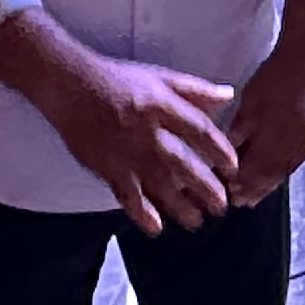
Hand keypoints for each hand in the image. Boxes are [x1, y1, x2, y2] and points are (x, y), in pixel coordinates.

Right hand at [36, 46, 239, 232]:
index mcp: (163, 106)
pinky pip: (128, 196)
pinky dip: (142, 214)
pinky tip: (156, 227)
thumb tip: (229, 96)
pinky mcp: (108, 168)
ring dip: (181, 207)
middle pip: (184, 165)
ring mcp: (127, 154)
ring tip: (196, 221)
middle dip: (206, 188)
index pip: (201, 132)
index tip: (233, 169)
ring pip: (159, 187)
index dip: (221, 152)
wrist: (71, 87)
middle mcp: (148, 133)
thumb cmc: (119, 80)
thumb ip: (196, 90)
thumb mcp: (161, 77)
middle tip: (222, 205)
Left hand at [221, 50, 304, 205]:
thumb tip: (227, 159)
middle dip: (256, 190)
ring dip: (270, 184)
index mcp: (277, 135)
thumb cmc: (272, 78)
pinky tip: (276, 175)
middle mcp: (295, 143)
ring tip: (255, 197)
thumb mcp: (249, 104)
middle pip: (273, 174)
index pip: (258, 169)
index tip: (228, 195)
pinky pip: (298, 159)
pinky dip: (285, 170)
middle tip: (240, 203)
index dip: (243, 184)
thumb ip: (240, 133)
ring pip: (287, 169)